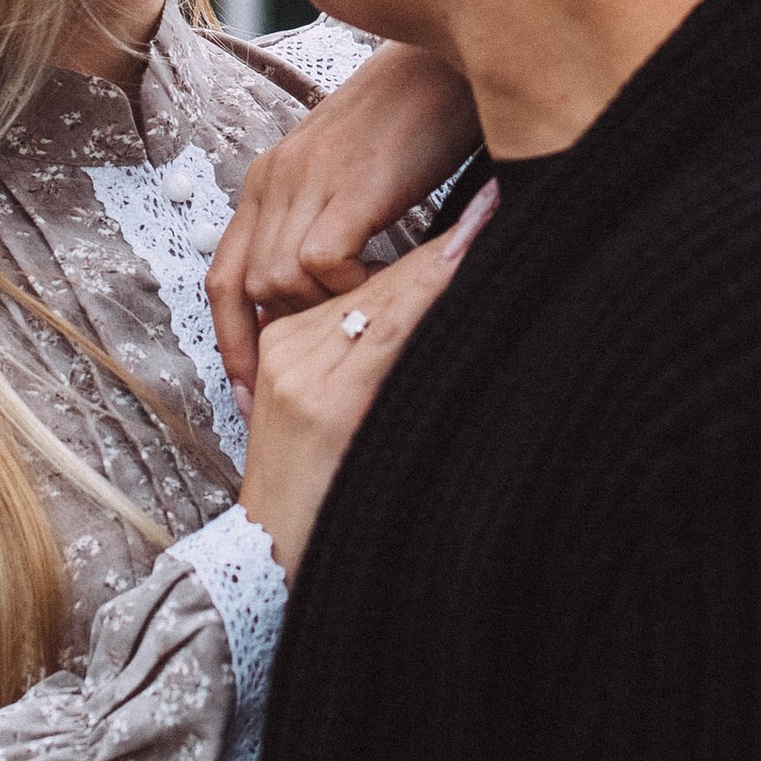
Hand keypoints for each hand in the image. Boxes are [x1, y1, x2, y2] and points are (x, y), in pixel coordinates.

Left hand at [208, 43, 481, 402]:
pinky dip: (352, 286)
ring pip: (278, 281)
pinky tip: (391, 281)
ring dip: (324, 310)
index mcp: (269, 180)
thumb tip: (330, 299)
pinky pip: (321, 264)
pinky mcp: (345, 184)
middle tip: (303, 381)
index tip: (249, 387)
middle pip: (240, 286)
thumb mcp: (353, 177)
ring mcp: (305, 179)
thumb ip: (329, 224)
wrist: (450, 64)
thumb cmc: (417, 121)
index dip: (230, 336)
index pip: (223, 274)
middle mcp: (273, 179)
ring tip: (371, 310)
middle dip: (264, 345)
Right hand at [237, 202, 488, 576]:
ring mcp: (306, 368)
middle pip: (377, 280)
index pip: (363, 282)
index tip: (471, 213)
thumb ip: (363, 366)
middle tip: (494, 198)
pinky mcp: (327, 397)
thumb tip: (424, 322)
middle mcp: (291, 344)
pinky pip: (389, 334)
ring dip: (446, 257)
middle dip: (443, 242)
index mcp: (287, 341)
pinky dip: (429, 296)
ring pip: (388, 298)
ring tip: (489, 216)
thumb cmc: (314, 498)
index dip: (424, 247)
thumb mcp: (332, 421)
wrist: (266, 562)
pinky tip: (461, 266)